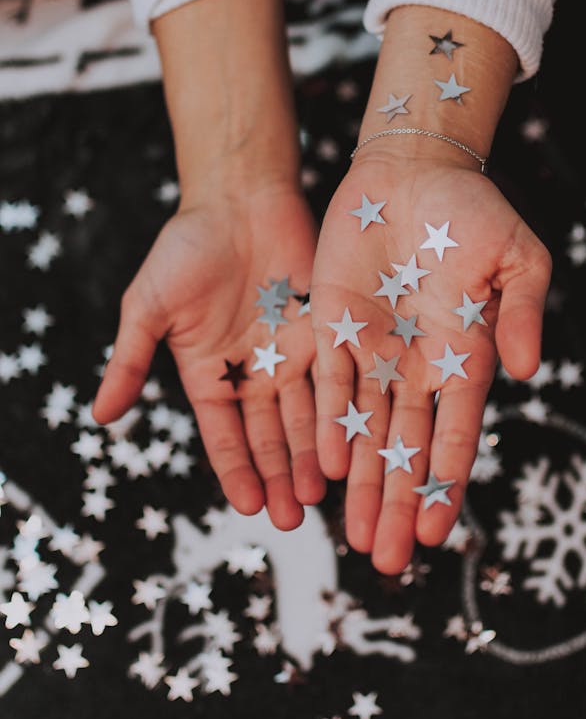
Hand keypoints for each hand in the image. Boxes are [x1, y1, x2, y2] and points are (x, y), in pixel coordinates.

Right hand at [92, 181, 325, 528]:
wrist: (239, 199)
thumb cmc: (187, 248)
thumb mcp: (148, 307)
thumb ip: (130, 361)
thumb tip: (100, 418)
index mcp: (211, 375)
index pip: (225, 436)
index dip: (236, 471)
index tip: (249, 506)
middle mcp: (254, 374)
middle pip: (270, 438)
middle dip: (280, 478)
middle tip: (293, 518)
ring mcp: (292, 355)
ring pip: (307, 418)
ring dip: (314, 456)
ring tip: (323, 494)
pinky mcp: (327, 332)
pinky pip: (337, 379)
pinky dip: (342, 412)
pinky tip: (353, 443)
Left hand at [311, 153, 550, 573]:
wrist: (412, 171)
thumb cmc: (472, 212)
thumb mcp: (516, 257)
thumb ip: (521, 313)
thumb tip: (527, 371)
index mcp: (464, 355)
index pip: (455, 432)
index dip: (445, 483)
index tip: (438, 534)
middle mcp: (417, 365)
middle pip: (406, 448)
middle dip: (398, 503)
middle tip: (388, 560)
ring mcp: (374, 350)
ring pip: (366, 432)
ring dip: (363, 484)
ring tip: (359, 538)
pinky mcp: (333, 329)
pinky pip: (330, 387)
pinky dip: (329, 427)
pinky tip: (326, 471)